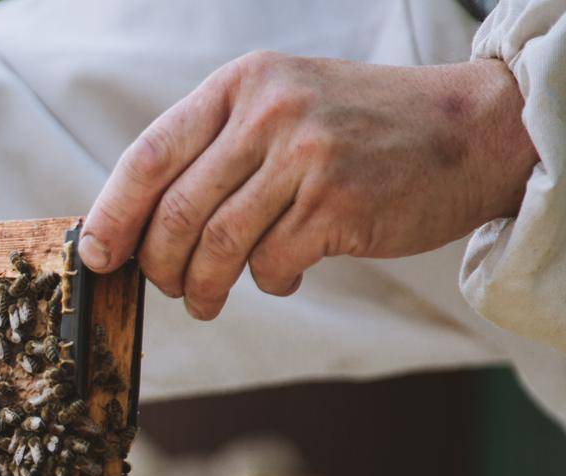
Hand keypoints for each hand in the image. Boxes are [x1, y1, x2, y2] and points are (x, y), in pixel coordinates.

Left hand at [80, 52, 536, 318]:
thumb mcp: (281, 107)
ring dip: (203, 288)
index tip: (96, 255)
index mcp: (242, 86)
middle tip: (167, 285)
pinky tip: (285, 274)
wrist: (468, 130)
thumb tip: (134, 224)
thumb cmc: (356, 131)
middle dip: (160, 265)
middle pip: (176, 213)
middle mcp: (270, 113)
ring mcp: (306, 157)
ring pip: (217, 247)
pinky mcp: (339, 205)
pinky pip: (271, 264)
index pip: (149, 155)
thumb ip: (214, 149)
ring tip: (207, 300)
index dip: (114, 213)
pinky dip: (268, 281)